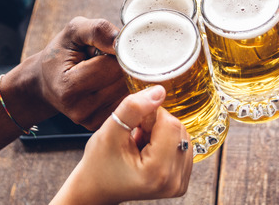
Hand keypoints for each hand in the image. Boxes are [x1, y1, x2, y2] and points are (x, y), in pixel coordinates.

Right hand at [12, 17, 128, 129]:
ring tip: (105, 72)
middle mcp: (80, 109)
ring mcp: (91, 120)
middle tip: (107, 59)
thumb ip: (98, 30)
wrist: (45, 81)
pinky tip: (108, 83)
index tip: (111, 46)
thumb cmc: (60, 54)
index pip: (113, 67)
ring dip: (124, 78)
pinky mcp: (100, 124)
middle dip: (124, 65)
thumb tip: (121, 41)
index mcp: (70, 86)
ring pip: (128, 93)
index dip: (118, 52)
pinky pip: (126, 104)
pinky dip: (123, 90)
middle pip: (124, 81)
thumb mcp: (73, 32)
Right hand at [51, 86, 192, 204]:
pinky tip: (148, 150)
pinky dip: (166, 143)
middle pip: (178, 129)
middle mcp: (174, 182)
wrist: (96, 188)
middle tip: (135, 134)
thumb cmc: (99, 164)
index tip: (134, 124)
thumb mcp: (110, 132)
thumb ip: (133, 108)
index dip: (151, 115)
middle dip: (157, 125)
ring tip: (140, 144)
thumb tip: (159, 91)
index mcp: (157, 172)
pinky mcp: (180, 182)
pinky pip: (182, 147)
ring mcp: (179, 184)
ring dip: (161, 133)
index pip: (170, 123)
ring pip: (181, 136)